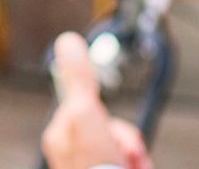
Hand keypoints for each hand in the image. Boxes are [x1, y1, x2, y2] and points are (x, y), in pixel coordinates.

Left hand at [41, 33, 151, 168]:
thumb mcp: (85, 113)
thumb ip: (78, 79)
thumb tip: (67, 41)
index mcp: (62, 134)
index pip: (91, 109)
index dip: (108, 119)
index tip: (111, 133)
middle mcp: (71, 153)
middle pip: (110, 130)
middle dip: (126, 141)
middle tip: (124, 155)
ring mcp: (88, 168)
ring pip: (122, 150)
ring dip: (133, 157)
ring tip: (130, 168)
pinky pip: (128, 165)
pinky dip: (136, 168)